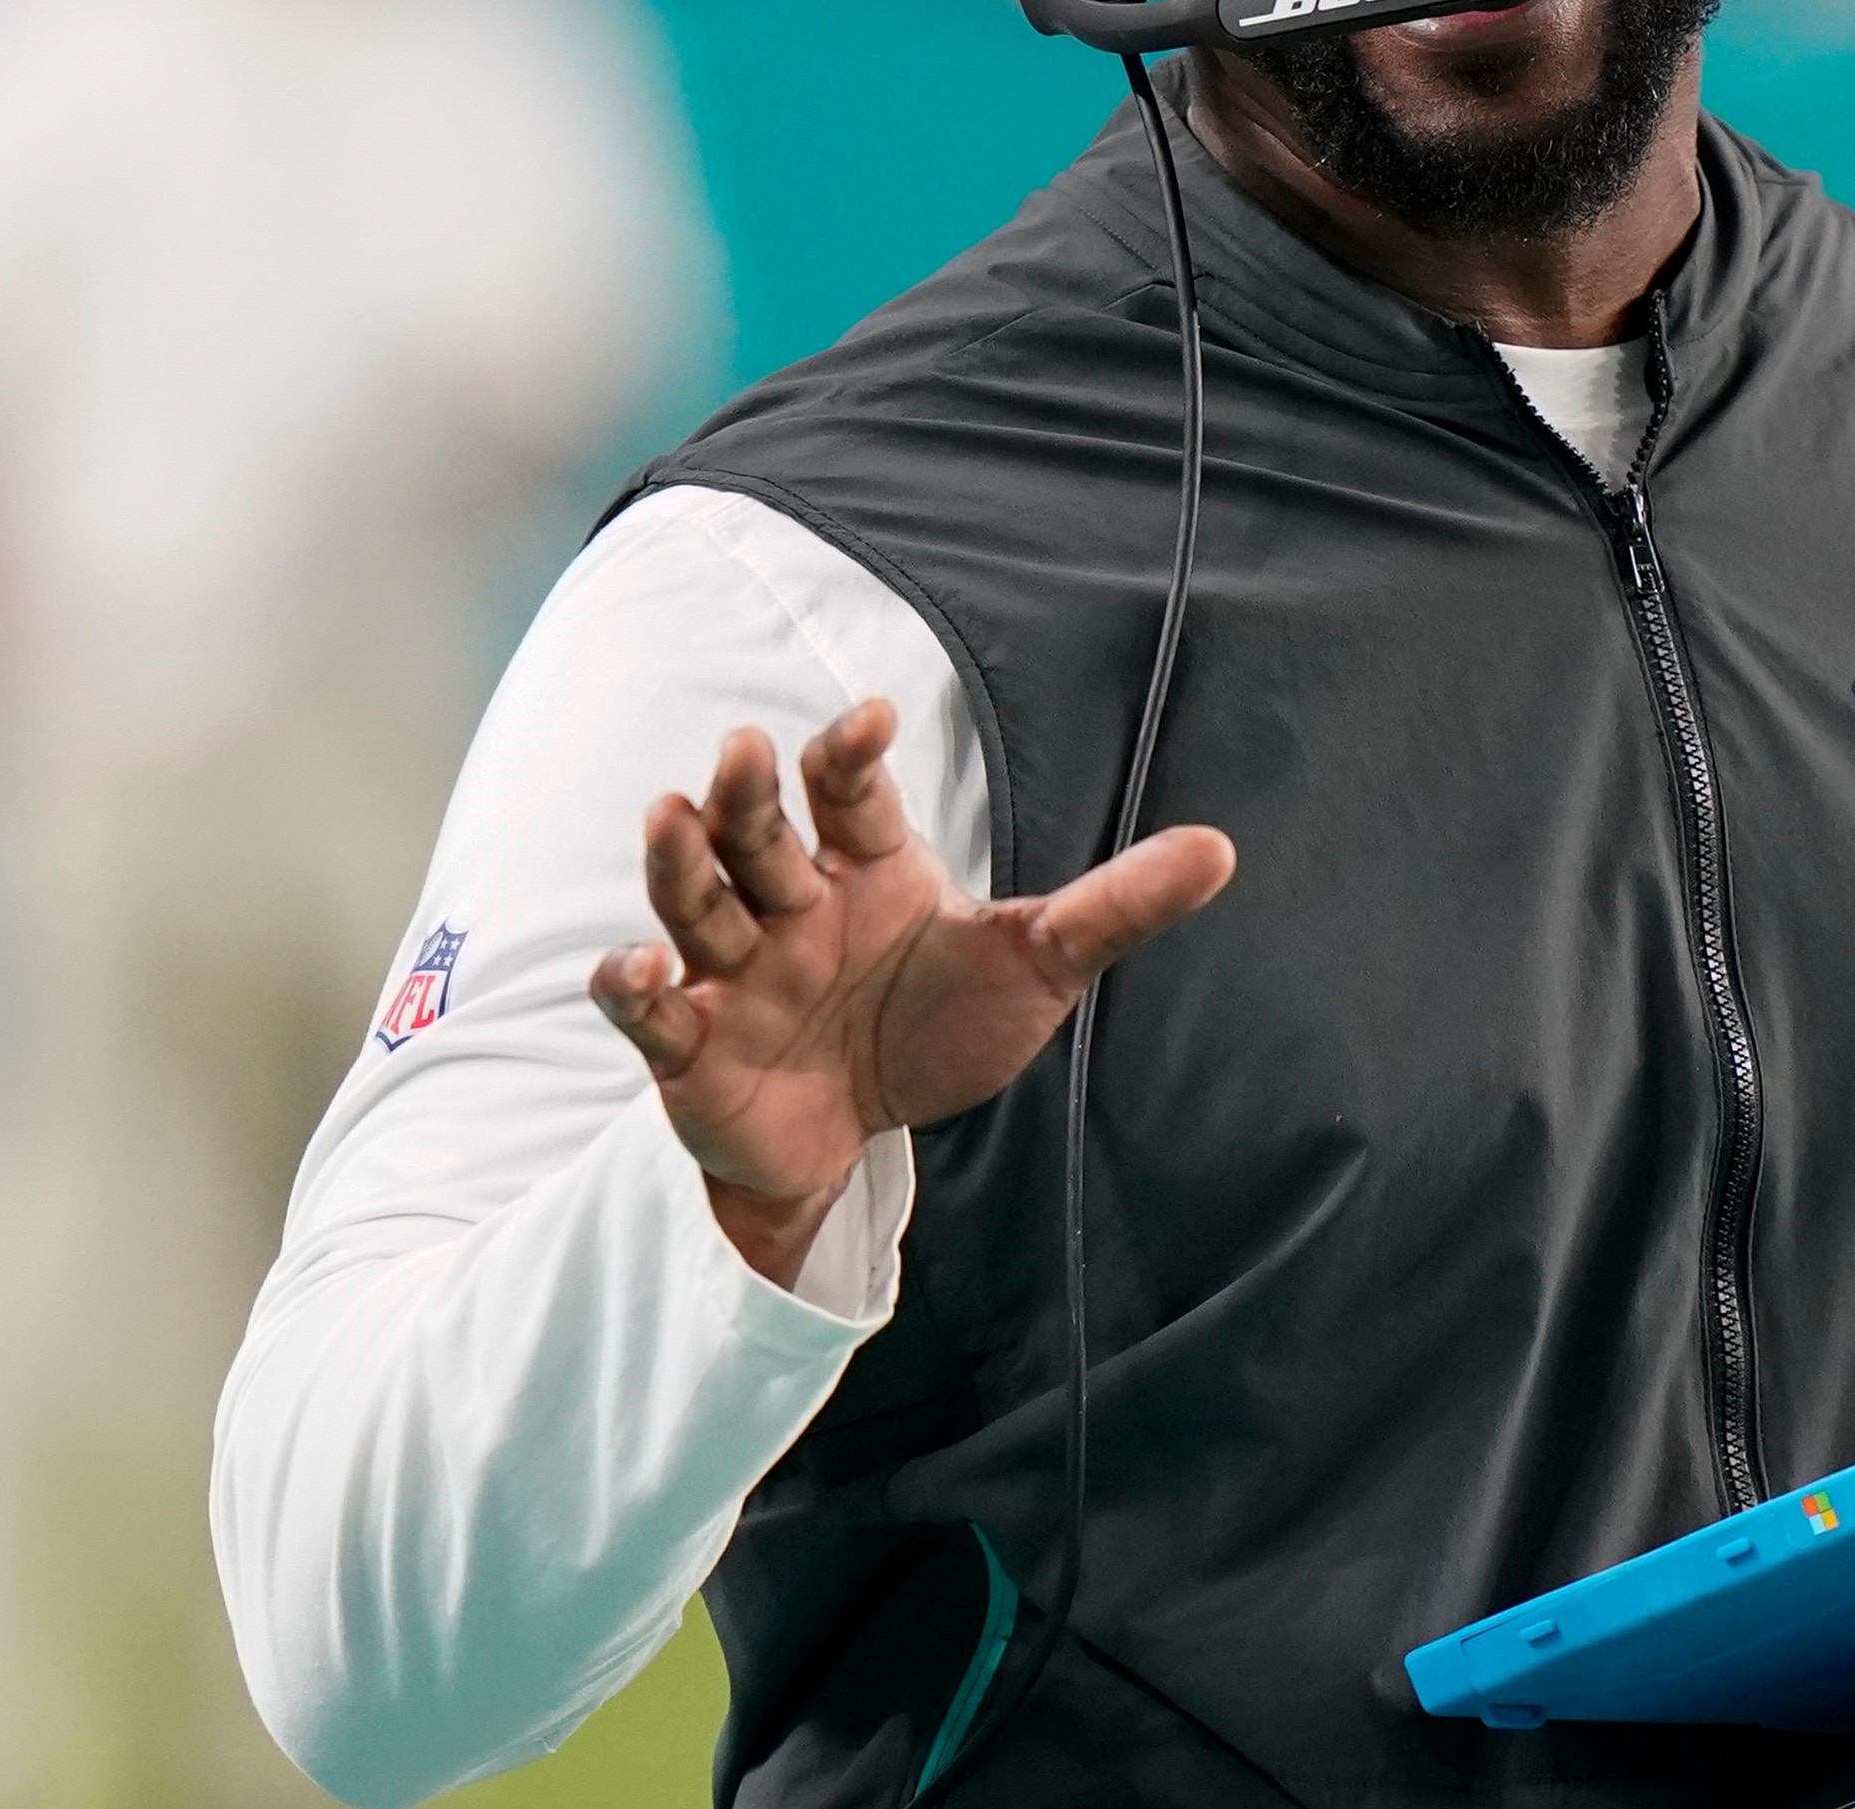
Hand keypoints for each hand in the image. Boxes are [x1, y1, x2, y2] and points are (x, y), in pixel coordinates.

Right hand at [591, 701, 1235, 1285]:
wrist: (858, 1139)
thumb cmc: (938, 1027)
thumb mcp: (1036, 967)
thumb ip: (1117, 908)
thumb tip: (1224, 848)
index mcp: (869, 868)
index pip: (851, 795)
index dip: (850, 754)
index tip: (872, 715)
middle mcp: (792, 904)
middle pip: (760, 834)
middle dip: (748, 792)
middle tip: (741, 746)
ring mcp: (737, 971)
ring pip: (698, 903)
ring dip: (680, 863)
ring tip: (669, 815)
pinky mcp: (692, 1045)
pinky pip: (649, 1012)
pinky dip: (630, 991)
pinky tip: (633, 971)